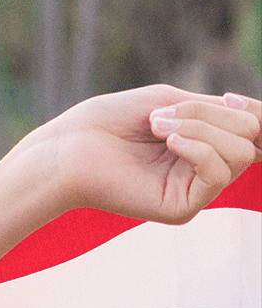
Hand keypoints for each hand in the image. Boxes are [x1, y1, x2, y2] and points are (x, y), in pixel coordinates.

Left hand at [20, 85, 261, 224]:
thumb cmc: (107, 122)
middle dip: (210, 115)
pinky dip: (199, 149)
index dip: (254, 113)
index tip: (229, 99)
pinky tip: (168, 141)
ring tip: (156, 126)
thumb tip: (254, 118)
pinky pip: (218, 175)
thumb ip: (215, 111)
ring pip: (239, 153)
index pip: (254, 131)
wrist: (65, 148)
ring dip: (200, 128)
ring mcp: (194, 192)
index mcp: (201, 145)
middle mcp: (202, 171)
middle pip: (249, 137)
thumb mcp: (170, 102)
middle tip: (160, 116)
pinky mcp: (181, 208)